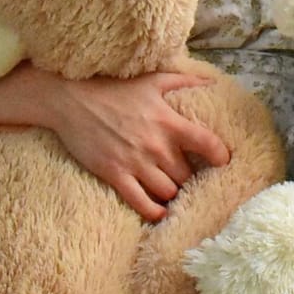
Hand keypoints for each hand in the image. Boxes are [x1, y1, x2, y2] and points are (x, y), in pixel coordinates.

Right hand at [33, 68, 231, 220]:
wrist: (70, 100)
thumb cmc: (113, 89)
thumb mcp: (152, 80)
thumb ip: (184, 81)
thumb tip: (211, 81)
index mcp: (168, 121)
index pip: (207, 144)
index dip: (221, 156)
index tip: (223, 162)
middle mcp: (156, 145)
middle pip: (187, 176)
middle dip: (191, 180)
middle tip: (190, 180)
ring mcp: (135, 162)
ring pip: (168, 192)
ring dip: (173, 195)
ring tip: (173, 193)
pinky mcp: (115, 174)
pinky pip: (141, 203)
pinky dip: (154, 212)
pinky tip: (159, 212)